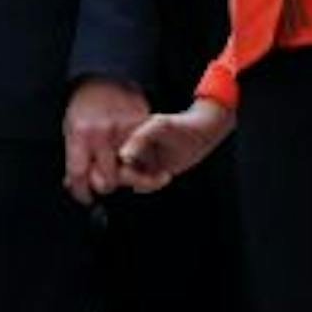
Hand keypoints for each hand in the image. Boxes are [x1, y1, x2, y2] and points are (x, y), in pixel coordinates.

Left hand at [63, 77, 149, 204]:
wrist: (105, 79)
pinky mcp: (142, 126)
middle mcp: (103, 133)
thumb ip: (73, 157)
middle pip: (106, 181)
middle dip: (104, 186)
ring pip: (127, 172)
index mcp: (81, 134)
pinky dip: (138, 161)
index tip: (85, 197)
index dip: (81, 192)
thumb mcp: (70, 129)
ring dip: (123, 176)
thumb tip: (71, 184)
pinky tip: (131, 157)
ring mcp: (124, 130)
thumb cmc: (84, 106)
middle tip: (103, 183)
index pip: (79, 176)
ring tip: (118, 169)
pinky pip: (142, 155)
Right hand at [117, 100, 234, 191]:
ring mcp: (136, 159)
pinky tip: (166, 175)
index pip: (110, 156)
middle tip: (158, 175)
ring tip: (165, 175)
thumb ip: (140, 138)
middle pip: (116, 172)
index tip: (136, 166)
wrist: (201, 133)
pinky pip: (139, 186)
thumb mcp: (160, 126)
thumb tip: (123, 157)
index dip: (117, 166)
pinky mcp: (146, 170)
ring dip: (146, 183)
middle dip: (135, 179)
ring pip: (127, 181)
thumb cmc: (180, 125)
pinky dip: (150, 185)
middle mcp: (126, 147)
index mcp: (123, 133)